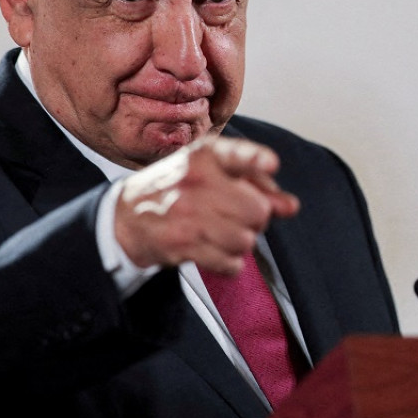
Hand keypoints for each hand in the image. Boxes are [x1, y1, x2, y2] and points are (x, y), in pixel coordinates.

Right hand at [114, 136, 299, 274]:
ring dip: (241, 242)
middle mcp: (195, 180)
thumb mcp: (212, 173)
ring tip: (222, 233)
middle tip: (238, 217)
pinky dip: (229, 262)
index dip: (257, 160)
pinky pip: (230, 262)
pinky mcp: (181, 243)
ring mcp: (187, 213)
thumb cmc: (178, 189)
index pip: (237, 154)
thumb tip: (290, 206)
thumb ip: (257, 185)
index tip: (271, 164)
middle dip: (256, 219)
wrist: (127, 216)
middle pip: (258, 210)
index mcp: (204, 155)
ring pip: (246, 239)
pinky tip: (215, 250)